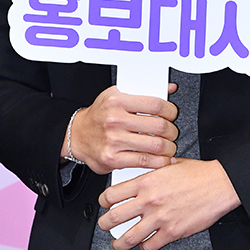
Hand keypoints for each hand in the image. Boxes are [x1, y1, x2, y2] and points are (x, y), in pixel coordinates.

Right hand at [61, 85, 178, 174]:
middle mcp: (115, 120)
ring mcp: (114, 140)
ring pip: (155, 145)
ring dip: (169, 148)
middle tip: (172, 132)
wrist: (77, 135)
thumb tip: (169, 87)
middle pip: (159, 126)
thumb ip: (143, 91)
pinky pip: (144, 161)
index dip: (171, 111)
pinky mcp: (113, 159)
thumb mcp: (116, 95)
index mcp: (118, 101)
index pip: (155, 104)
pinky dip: (159, 162)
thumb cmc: (99, 114)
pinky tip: (162, 159)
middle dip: (172, 131)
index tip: (172, 114)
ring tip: (169, 146)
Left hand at [98, 157, 240, 249]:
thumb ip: (152, 169)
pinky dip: (145, 246)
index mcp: (146, 182)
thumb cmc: (198, 173)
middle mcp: (149, 201)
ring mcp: (159, 218)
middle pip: (114, 217)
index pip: (111, 194)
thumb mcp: (169, 163)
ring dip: (119, 243)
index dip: (103, 201)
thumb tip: (142, 171)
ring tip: (117, 244)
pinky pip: (150, 245)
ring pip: (128, 237)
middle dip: (104, 224)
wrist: (220, 184)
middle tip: (104, 226)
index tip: (104, 204)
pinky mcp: (172, 232)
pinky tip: (145, 244)